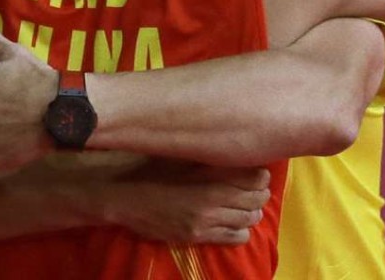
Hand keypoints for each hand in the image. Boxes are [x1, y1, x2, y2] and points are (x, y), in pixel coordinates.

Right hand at [104, 161, 270, 244]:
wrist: (123, 193)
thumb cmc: (151, 165)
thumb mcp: (183, 152)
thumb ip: (210, 153)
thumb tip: (237, 147)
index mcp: (210, 172)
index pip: (257, 176)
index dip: (261, 174)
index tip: (256, 171)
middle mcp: (213, 198)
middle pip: (258, 198)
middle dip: (259, 192)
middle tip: (252, 187)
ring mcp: (206, 220)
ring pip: (250, 219)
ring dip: (251, 211)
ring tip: (242, 204)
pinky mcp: (198, 235)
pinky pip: (236, 237)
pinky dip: (240, 230)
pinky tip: (231, 221)